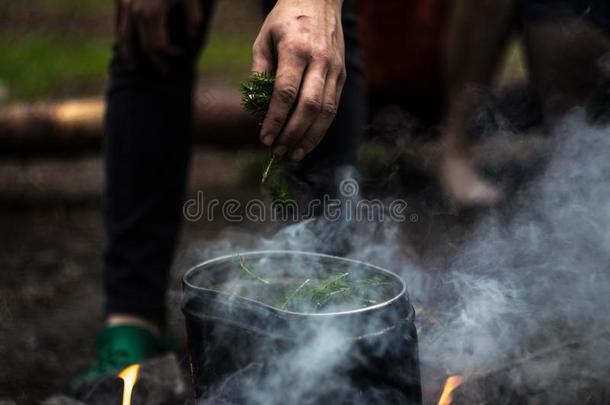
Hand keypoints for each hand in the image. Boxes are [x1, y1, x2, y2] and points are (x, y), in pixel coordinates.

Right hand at [117, 0, 202, 72]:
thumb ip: (192, 16)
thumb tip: (193, 36)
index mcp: (152, 14)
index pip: (159, 46)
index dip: (170, 54)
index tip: (181, 55)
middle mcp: (135, 12)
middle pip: (144, 46)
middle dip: (154, 61)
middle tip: (163, 71)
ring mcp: (124, 5)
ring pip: (123, 38)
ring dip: (129, 56)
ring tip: (133, 68)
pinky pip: (118, 22)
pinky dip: (122, 36)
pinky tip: (125, 46)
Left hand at [251, 0, 345, 160]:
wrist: (319, 0)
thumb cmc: (285, 20)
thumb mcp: (263, 39)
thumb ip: (259, 71)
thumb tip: (257, 107)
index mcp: (296, 48)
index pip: (286, 92)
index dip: (275, 119)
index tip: (264, 138)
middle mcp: (320, 60)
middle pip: (309, 106)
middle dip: (292, 133)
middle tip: (278, 151)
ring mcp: (335, 68)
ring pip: (326, 111)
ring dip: (310, 137)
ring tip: (294, 153)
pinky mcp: (342, 75)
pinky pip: (333, 107)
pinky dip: (321, 128)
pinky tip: (308, 141)